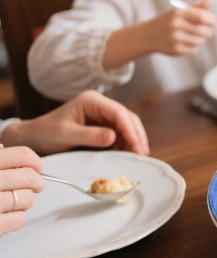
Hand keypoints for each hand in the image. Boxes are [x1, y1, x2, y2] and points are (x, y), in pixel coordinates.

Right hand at [0, 146, 43, 235]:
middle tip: (35, 186)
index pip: (22, 156)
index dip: (35, 162)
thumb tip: (2, 148)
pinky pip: (19, 219)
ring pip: (27, 199)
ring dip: (26, 201)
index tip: (36, 168)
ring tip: (16, 201)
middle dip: (37, 183)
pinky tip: (7, 215)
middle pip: (29, 177)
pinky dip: (18, 218)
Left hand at [1, 91, 149, 154]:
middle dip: (136, 134)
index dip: (129, 128)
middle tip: (142, 153)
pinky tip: (129, 155)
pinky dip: (126, 145)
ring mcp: (102, 117)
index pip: (118, 112)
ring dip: (133, 140)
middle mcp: (100, 106)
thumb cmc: (46, 133)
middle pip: (126, 118)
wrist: (33, 139)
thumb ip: (90, 135)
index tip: (136, 144)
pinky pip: (120, 135)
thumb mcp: (66, 134)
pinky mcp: (102, 128)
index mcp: (92, 101)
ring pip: (126, 127)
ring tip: (139, 156)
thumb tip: (114, 136)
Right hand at [145, 0, 215, 55]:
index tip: (212, 20)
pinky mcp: (176, 49)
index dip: (211, 19)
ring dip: (202, 38)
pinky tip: (188, 42)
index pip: (202, 17)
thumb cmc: (169, 21)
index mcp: (177, 13)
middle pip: (203, 30)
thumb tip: (210, 2)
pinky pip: (194, 49)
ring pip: (200, 41)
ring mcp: (175, 38)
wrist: (149, 35)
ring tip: (195, 35)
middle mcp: (175, 25)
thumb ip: (196, 8)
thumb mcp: (180, 11)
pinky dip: (195, 46)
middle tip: (207, 30)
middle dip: (209, 30)